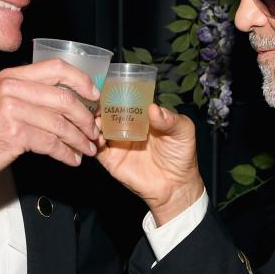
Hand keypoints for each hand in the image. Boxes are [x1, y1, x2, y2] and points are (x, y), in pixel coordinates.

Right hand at [0, 59, 100, 190]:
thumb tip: (63, 102)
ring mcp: (12, 110)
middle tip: (94, 131)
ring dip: (79, 139)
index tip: (94, 95)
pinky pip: (51, 143)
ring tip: (87, 149)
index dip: (82, 81)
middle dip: (86, 117)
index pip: (56, 68)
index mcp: (11, 77)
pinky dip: (66, 153)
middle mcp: (12, 89)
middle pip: (64, 97)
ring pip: (60, 122)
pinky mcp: (14, 134)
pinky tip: (71, 159)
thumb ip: (26, 95)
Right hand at [96, 103, 203, 224]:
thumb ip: (170, 119)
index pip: (126, 100)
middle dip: (99, 106)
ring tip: (95, 120)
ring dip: (92, 122)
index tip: (108, 88)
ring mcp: (117, 142)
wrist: (176, 185)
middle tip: (96, 103)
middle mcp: (126, 126)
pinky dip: (91, 141)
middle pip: (107, 112)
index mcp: (142, 116)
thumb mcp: (183, 131)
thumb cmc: (181, 155)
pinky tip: (96, 137)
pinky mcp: (110, 159)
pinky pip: (96, 148)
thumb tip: (153, 108)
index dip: (116, 93)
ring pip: (97, 128)